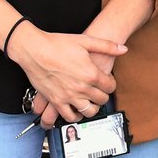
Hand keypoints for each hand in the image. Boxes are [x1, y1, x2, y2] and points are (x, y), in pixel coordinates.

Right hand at [8, 26, 125, 122]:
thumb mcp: (86, 40)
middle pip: (101, 100)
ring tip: (90, 101)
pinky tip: (76, 109)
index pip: (110, 86)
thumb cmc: (58, 44)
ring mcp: (68, 96)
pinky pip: (69, 116)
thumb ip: (107, 46)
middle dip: (103, 95)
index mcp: (91, 73)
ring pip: (89, 111)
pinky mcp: (55, 101)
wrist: (34, 50)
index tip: (107, 81)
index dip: (111, 84)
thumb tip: (123, 49)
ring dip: (92, 107)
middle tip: (100, 90)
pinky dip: (76, 116)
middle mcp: (81, 88)